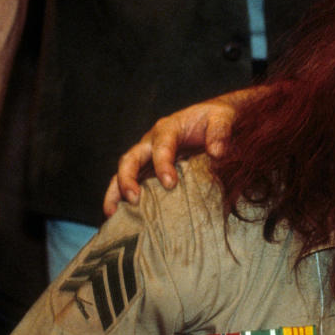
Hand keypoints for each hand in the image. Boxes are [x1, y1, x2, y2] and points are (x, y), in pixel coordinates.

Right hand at [103, 92, 245, 215]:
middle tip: (134, 200)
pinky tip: (121, 216)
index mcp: (169, 128)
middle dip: (128, 179)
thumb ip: (220, 133)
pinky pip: (132, 182)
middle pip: (132, 158)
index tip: (170, 184)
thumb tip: (217, 153)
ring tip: (112, 214)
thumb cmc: (216, 118)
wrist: (213, 119)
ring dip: (116, 192)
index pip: (161, 146)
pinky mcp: (149, 168)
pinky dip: (122, 197)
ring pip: (125, 172)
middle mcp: (152, 141)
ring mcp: (148, 156)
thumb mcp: (223, 118)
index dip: (163, 164)